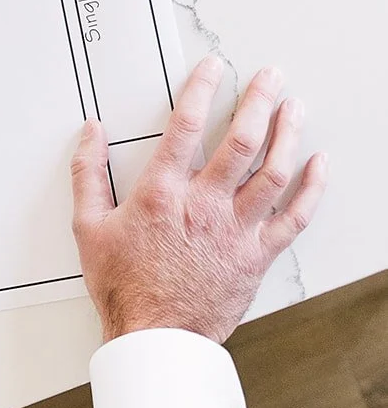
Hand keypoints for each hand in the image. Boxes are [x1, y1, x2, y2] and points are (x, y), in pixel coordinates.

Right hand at [72, 56, 327, 344]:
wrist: (155, 339)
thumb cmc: (124, 287)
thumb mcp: (89, 227)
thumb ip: (88, 174)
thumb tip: (90, 133)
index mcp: (162, 194)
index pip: (185, 125)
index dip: (201, 89)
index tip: (213, 68)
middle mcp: (204, 206)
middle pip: (240, 140)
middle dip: (258, 101)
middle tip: (270, 76)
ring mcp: (235, 231)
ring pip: (272, 172)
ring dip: (287, 134)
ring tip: (294, 108)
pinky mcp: (256, 256)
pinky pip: (294, 218)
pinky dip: (311, 189)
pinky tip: (319, 166)